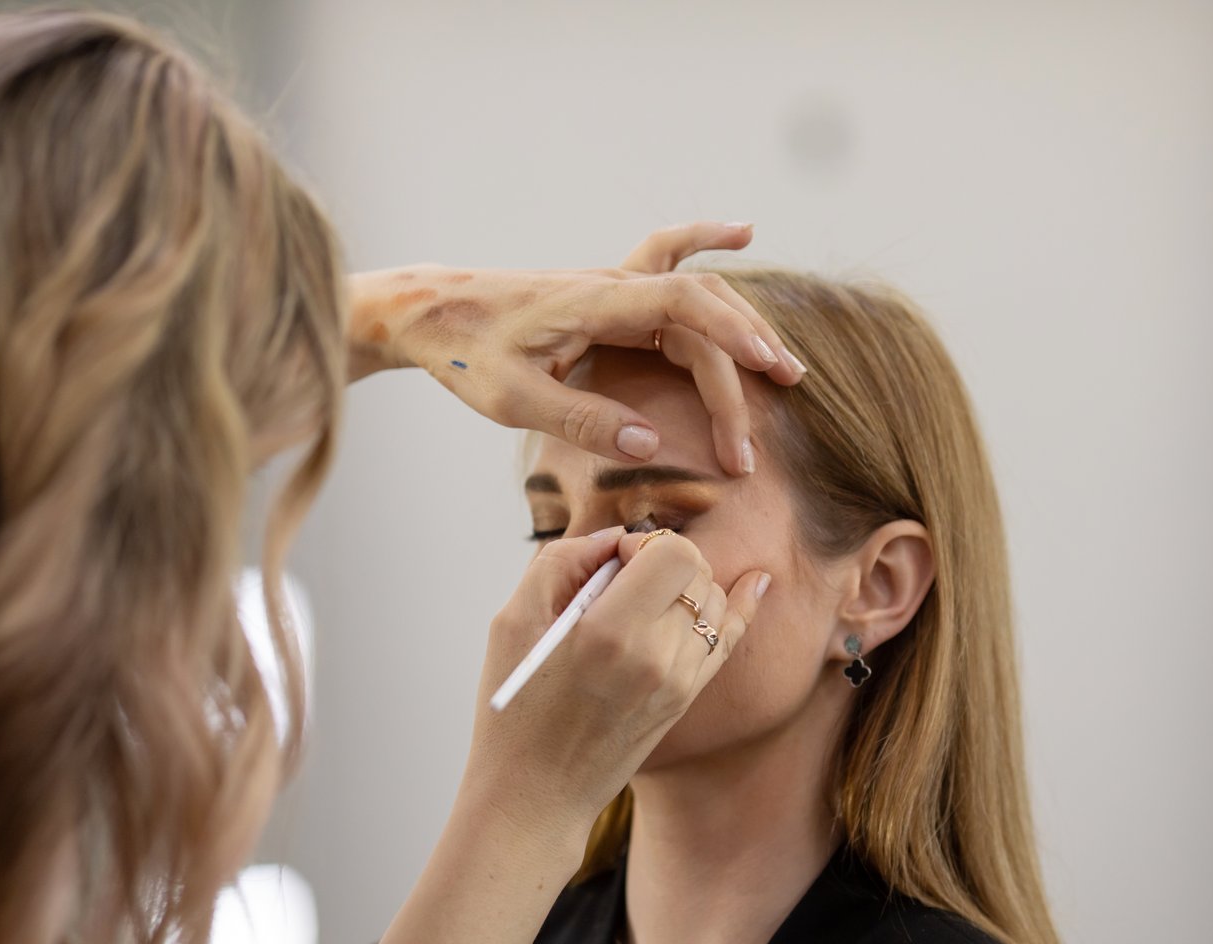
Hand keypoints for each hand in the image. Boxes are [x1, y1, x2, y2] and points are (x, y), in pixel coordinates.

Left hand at [345, 222, 805, 476]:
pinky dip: (707, 247)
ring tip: (783, 369)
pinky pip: (670, 264)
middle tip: (763, 424)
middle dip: (742, 360)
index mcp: (591, 301)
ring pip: (694, 294)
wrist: (429, 311)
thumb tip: (649, 441)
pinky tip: (742, 232)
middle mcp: (611, 284)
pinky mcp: (607, 294)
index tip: (766, 369)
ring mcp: (612, 284)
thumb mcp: (511, 399)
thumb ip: (581, 419)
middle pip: (698, 313)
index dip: (730, 334)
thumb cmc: (463, 354)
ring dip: (741, 327)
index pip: (680, 306)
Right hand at [463, 527, 769, 833]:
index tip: (610, 565)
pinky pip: (728, 640)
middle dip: (663, 561)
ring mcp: (678, 682)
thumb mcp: (512, 621)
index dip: (642, 544)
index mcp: (610, 633)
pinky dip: (739, 608)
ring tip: (643, 601)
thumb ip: (563, 561)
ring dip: (685, 585)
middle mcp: (656, 658)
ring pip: (713, 600)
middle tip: (621, 583)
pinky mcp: (684, 700)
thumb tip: (615, 539)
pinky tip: (754, 584)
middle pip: (697, 572)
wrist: (533, 796)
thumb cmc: (514, 708)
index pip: (673, 553)